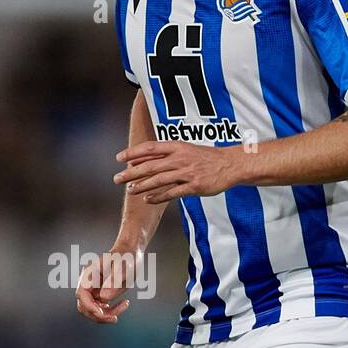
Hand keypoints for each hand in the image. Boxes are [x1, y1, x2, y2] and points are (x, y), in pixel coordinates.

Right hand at [75, 247, 133, 323]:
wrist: (130, 254)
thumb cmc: (126, 258)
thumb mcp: (123, 267)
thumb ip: (114, 280)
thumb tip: (104, 297)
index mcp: (89, 275)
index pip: (81, 294)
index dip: (89, 306)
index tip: (101, 313)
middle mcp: (89, 284)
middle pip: (84, 306)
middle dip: (97, 315)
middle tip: (115, 317)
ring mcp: (94, 291)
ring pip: (92, 311)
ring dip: (106, 315)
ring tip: (124, 305)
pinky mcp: (101, 295)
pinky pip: (101, 310)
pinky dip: (111, 312)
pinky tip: (124, 304)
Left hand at [114, 141, 244, 202]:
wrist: (230, 164)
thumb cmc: (206, 158)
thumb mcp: (186, 150)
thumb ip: (167, 155)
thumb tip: (144, 160)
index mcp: (177, 147)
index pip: (150, 148)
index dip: (133, 152)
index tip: (119, 158)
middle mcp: (180, 158)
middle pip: (150, 165)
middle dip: (131, 172)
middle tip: (116, 179)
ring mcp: (187, 172)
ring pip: (159, 179)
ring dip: (142, 185)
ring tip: (129, 190)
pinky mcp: (194, 186)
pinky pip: (172, 193)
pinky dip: (158, 196)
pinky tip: (148, 200)